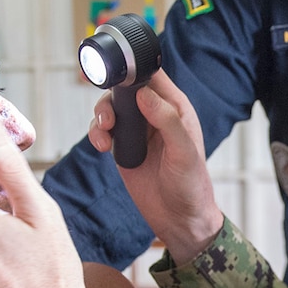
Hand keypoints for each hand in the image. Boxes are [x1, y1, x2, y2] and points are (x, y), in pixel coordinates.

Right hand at [88, 70, 223, 263]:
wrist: (179, 219)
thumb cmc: (191, 185)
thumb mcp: (184, 152)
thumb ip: (166, 121)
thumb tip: (143, 94)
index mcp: (174, 108)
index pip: (152, 75)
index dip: (134, 68)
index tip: (118, 72)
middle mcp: (154, 114)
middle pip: (124, 88)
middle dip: (110, 97)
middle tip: (109, 117)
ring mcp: (137, 130)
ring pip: (110, 108)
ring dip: (101, 116)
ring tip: (104, 133)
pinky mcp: (122, 147)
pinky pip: (103, 131)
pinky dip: (96, 134)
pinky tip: (102, 146)